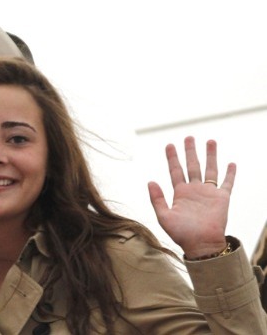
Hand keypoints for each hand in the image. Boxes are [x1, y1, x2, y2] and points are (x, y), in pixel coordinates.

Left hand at [147, 136, 234, 258]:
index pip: (175, 170)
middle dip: (190, 151)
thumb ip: (157, 199)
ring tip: (210, 141)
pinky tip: (231, 163)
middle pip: (192, 166)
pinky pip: (227, 183)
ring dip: (210, 156)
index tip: (170, 145)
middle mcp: (194, 190)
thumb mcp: (163, 216)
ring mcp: (208, 193)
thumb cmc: (181, 234)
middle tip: (189, 137)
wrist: (201, 245)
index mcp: (180, 193)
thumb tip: (150, 181)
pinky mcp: (222, 199)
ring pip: (210, 170)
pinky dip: (230, 174)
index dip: (172, 158)